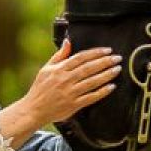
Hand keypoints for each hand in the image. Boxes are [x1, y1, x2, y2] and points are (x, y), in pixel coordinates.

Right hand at [0, 41, 121, 143]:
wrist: (34, 110)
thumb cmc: (40, 88)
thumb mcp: (46, 69)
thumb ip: (59, 55)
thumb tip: (68, 41)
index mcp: (59, 69)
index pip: (80, 58)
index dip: (95, 53)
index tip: (107, 50)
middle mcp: (65, 80)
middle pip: (88, 68)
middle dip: (105, 62)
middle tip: (117, 58)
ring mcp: (70, 93)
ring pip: (91, 82)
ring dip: (106, 75)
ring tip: (117, 69)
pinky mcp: (73, 105)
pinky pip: (90, 97)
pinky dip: (102, 92)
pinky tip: (111, 87)